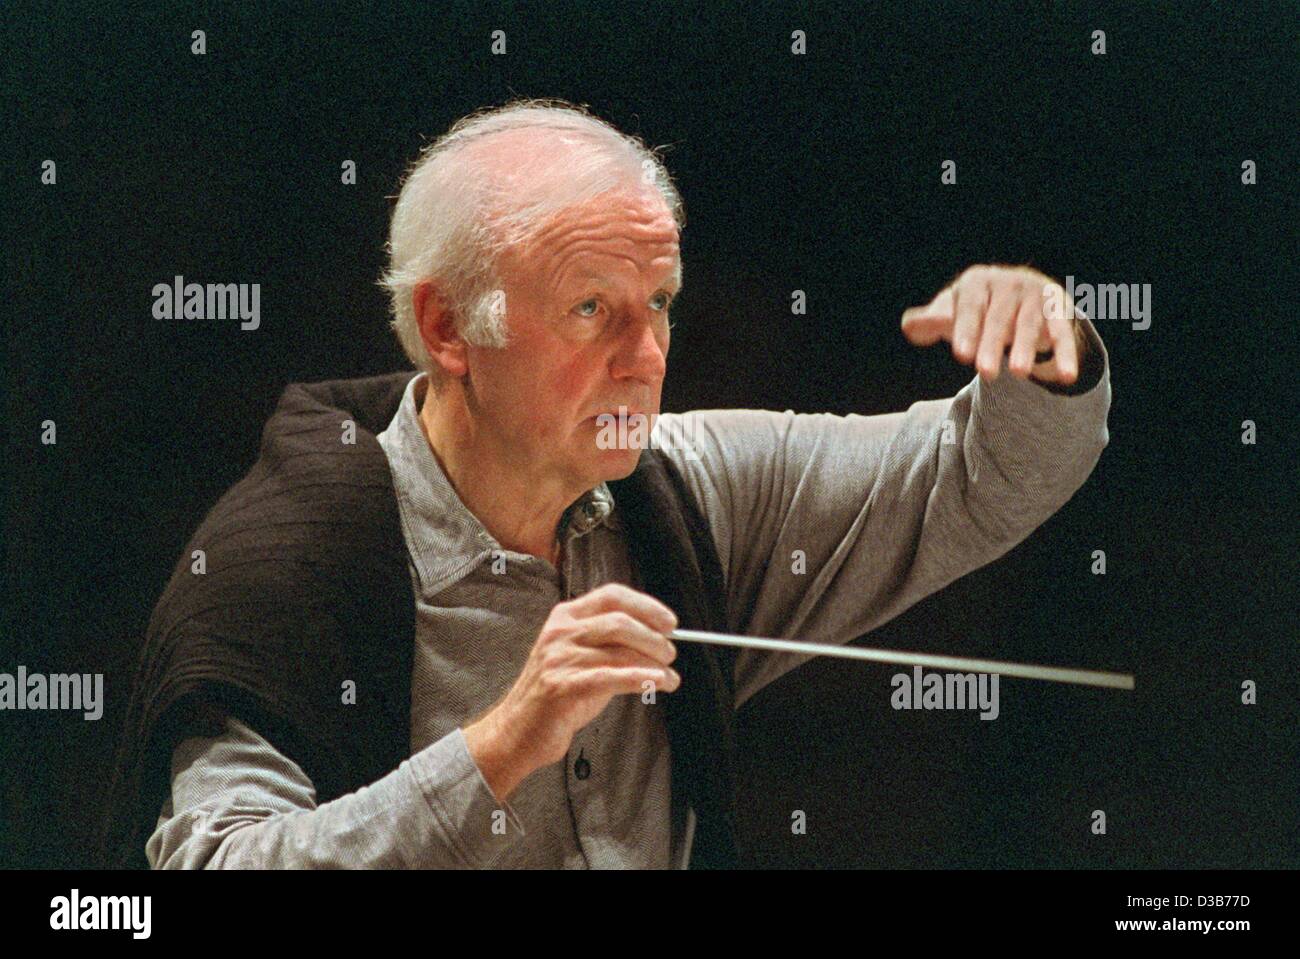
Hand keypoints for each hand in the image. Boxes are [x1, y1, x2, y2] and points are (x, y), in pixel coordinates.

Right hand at [462, 583, 679, 800]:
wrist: (517, 731)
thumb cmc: (557, 695)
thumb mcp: (580, 657)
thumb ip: (610, 644)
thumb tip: (658, 640)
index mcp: (566, 616)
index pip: (612, 596)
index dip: (646, 606)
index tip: (670, 623)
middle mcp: (561, 632)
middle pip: (620, 622)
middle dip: (654, 638)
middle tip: (670, 654)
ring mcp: (560, 658)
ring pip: (620, 651)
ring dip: (653, 664)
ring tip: (669, 678)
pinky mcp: (563, 687)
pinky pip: (611, 677)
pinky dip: (640, 679)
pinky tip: (658, 683)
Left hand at [900, 264, 1085, 385]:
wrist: (1021, 293)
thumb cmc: (977, 309)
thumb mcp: (954, 312)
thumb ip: (932, 322)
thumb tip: (909, 326)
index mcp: (977, 282)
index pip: (970, 307)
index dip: (966, 330)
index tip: (961, 355)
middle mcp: (1008, 283)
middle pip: (998, 318)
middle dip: (991, 345)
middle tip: (985, 372)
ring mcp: (1035, 294)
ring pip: (1029, 324)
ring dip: (1024, 348)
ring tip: (1019, 373)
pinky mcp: (1058, 309)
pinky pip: (1062, 333)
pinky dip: (1066, 354)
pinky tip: (1067, 376)